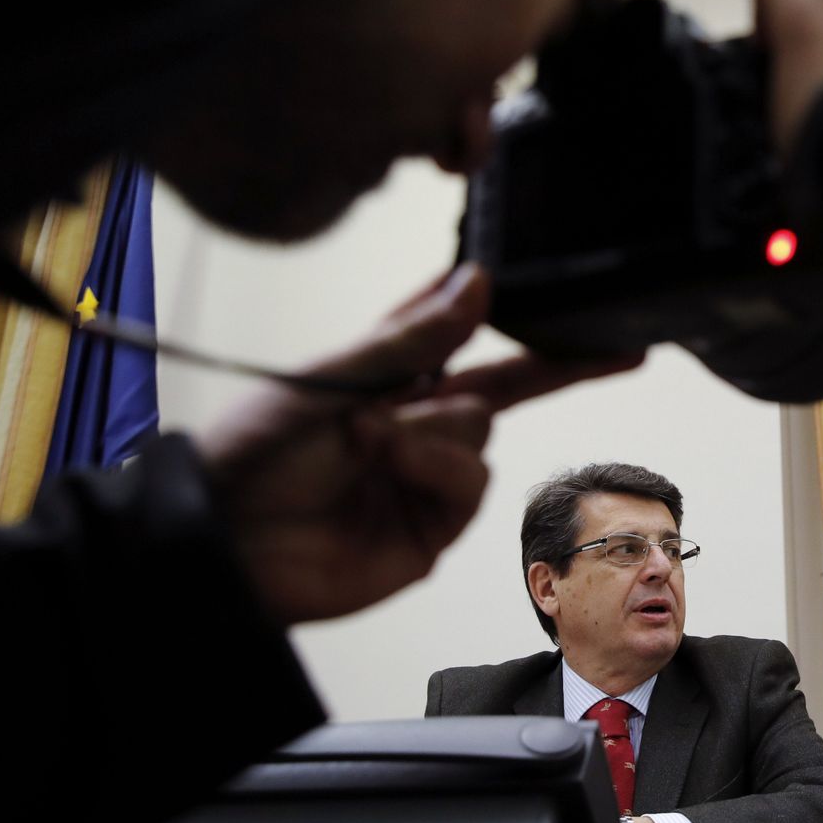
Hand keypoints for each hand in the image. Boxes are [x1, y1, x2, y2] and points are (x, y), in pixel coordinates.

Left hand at [197, 264, 641, 626]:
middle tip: (501, 380)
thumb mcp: (329, 377)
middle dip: (490, 379)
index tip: (601, 320)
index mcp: (391, 376)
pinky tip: (390, 465)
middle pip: (499, 386)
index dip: (531, 326)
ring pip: (482, 434)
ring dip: (430, 432)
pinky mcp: (433, 530)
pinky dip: (436, 468)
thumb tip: (478, 281)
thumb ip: (409, 337)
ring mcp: (428, 478)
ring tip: (368, 443)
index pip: (471, 337)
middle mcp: (417, 424)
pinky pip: (471, 484)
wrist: (220, 542)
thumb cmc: (253, 449)